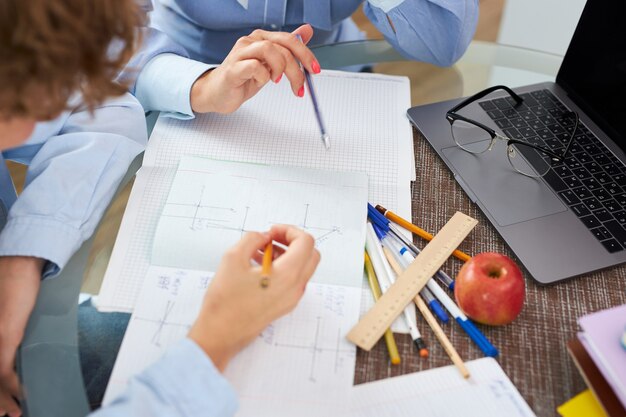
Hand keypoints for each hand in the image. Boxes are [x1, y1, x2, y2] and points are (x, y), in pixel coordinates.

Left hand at [0, 256, 43, 416]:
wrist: (17, 264)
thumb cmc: (11, 280)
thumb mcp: (5, 310)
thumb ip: (5, 328)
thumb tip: (10, 342)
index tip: (3, 401)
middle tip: (5, 414)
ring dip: (2, 400)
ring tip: (12, 413)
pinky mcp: (4, 338)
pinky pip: (3, 371)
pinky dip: (11, 387)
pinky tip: (20, 397)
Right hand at [189, 225, 318, 370]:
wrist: (220, 334)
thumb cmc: (225, 302)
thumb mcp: (233, 258)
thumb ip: (252, 239)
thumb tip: (263, 237)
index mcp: (288, 275)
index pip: (306, 242)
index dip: (289, 230)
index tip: (271, 232)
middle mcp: (295, 288)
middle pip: (310, 254)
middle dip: (292, 241)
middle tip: (271, 238)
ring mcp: (291, 299)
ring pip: (302, 268)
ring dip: (287, 254)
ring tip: (261, 251)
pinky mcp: (284, 306)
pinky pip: (293, 280)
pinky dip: (283, 268)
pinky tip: (259, 266)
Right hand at [190, 24, 319, 113]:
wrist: (218, 93)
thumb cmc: (243, 78)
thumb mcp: (271, 64)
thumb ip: (288, 48)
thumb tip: (306, 30)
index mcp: (262, 38)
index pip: (290, 39)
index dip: (306, 54)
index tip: (315, 69)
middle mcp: (251, 41)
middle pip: (283, 46)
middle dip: (296, 68)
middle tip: (299, 86)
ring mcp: (240, 53)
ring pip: (270, 50)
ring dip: (280, 69)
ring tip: (276, 81)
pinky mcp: (233, 68)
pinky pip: (255, 66)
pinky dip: (263, 77)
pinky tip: (260, 82)